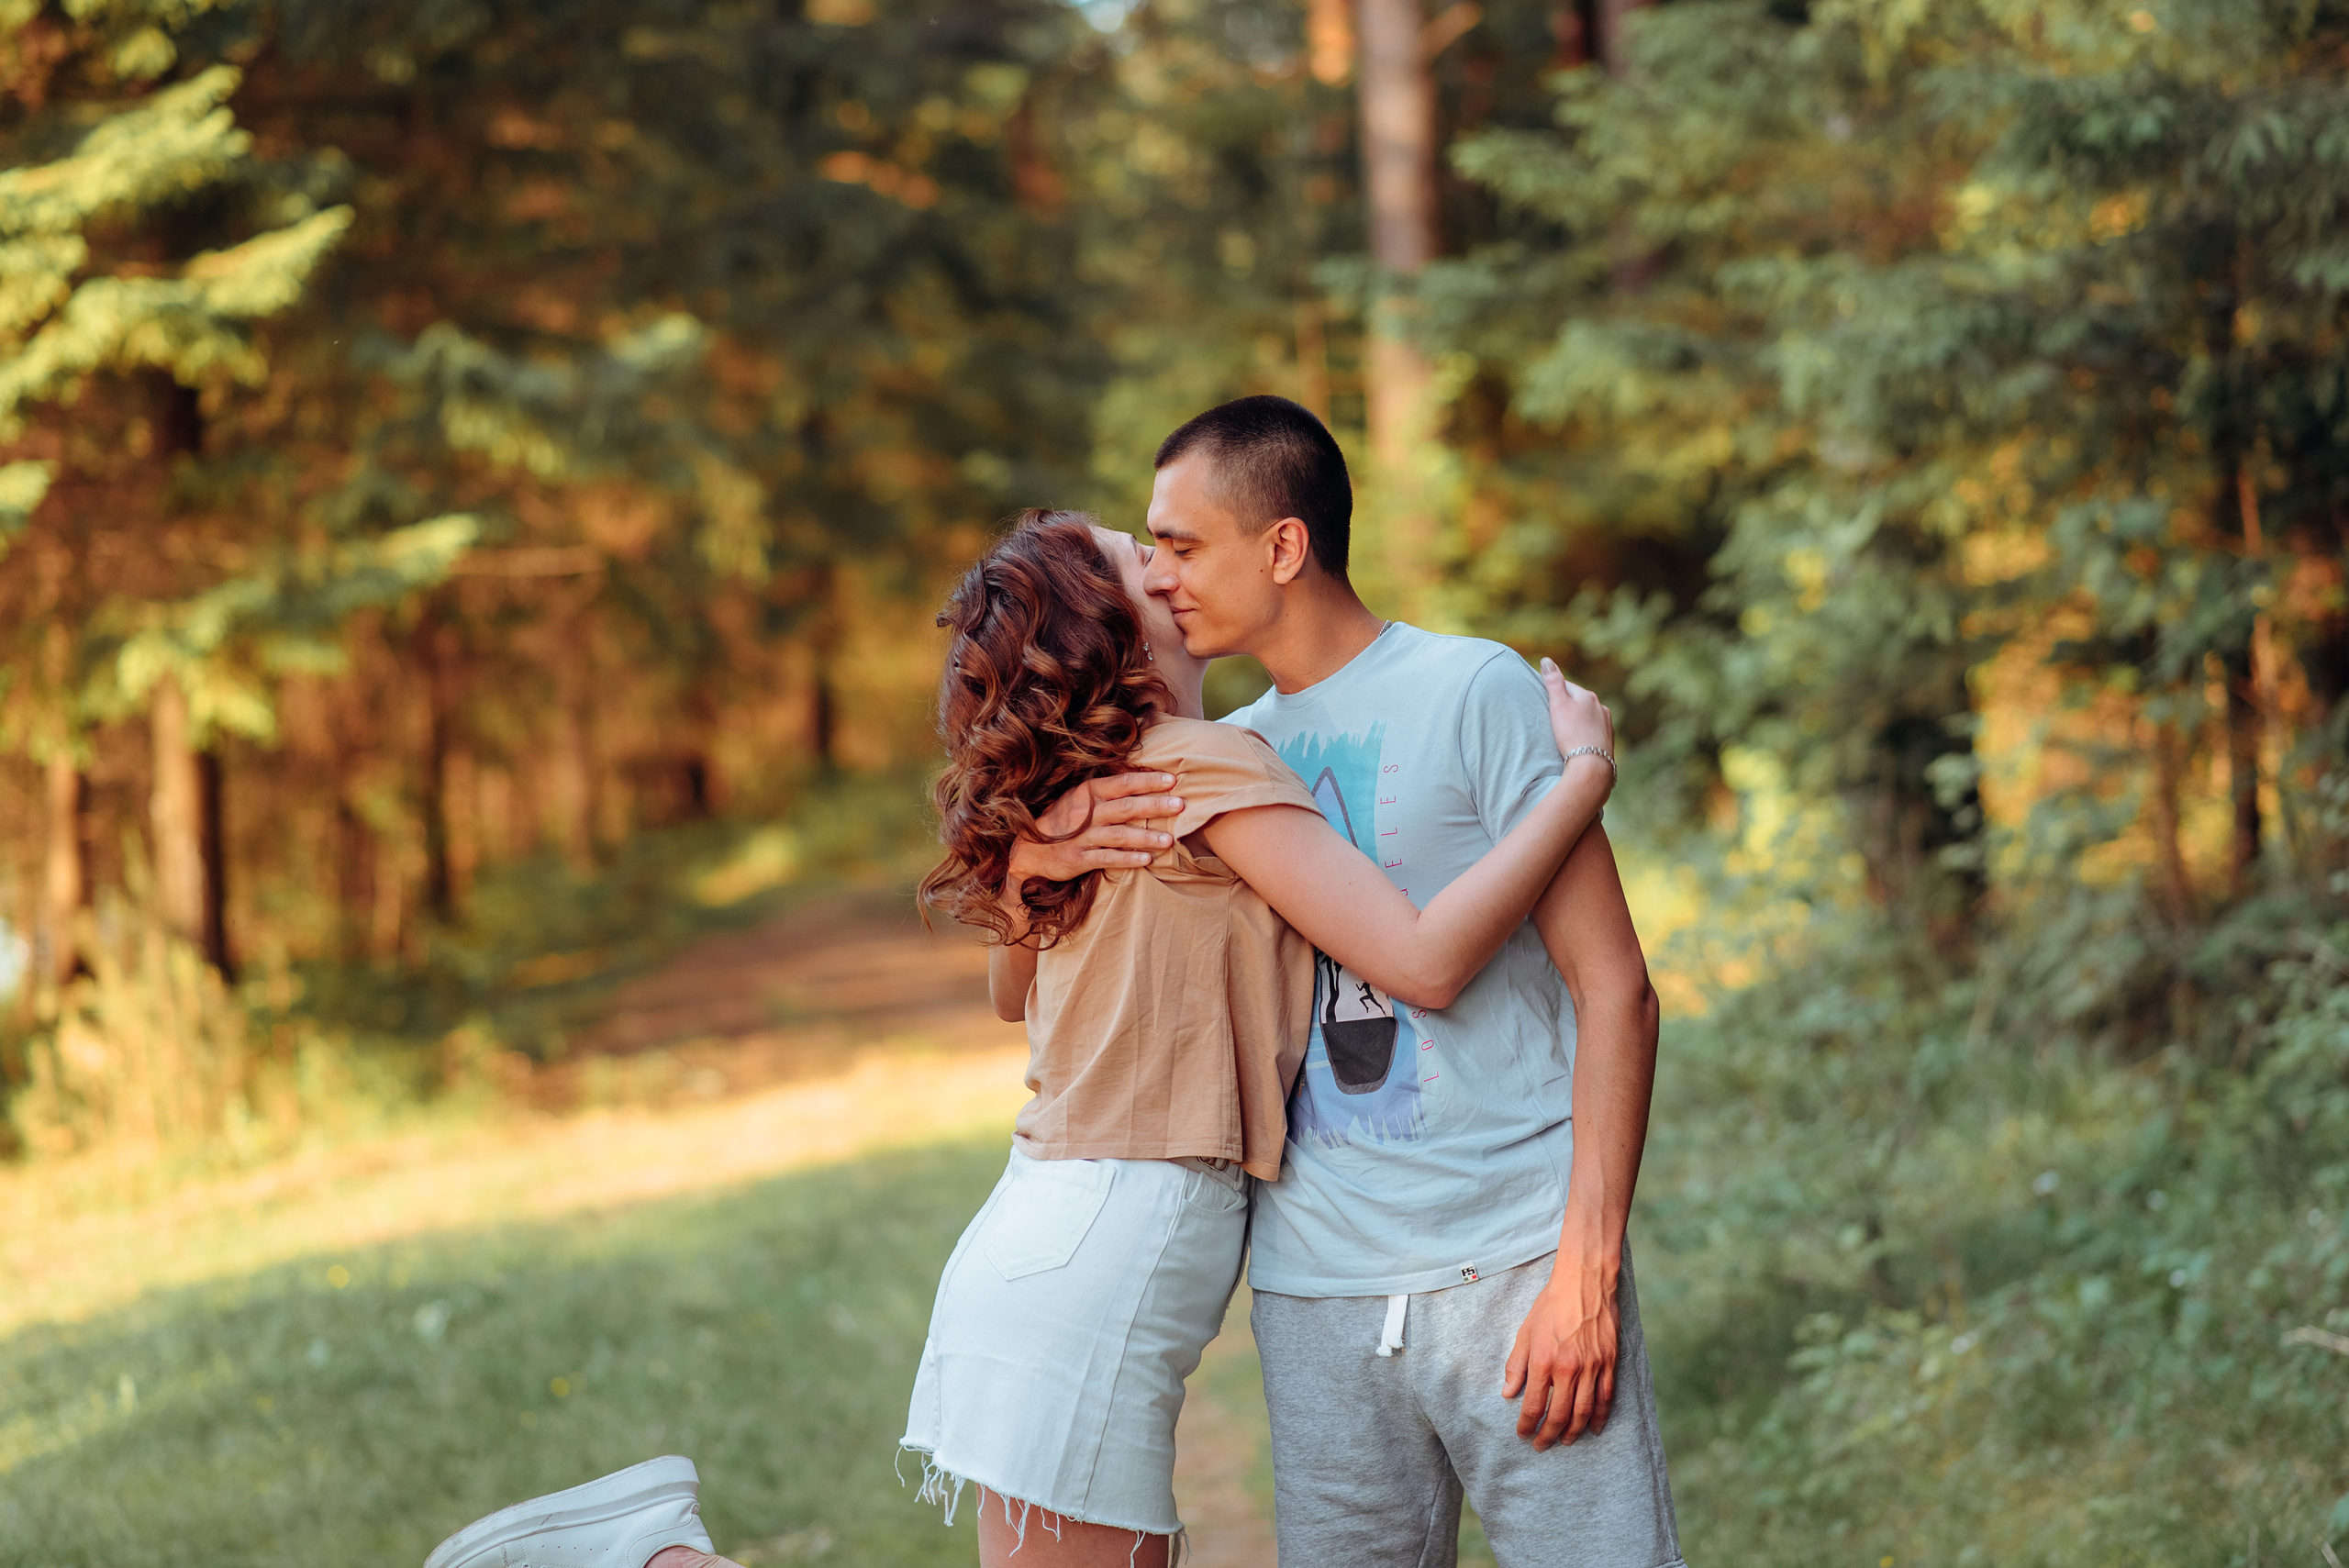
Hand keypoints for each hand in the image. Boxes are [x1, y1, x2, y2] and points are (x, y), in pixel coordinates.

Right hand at [1006, 771, 1185, 882]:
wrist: (1029, 849)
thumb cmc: (1062, 822)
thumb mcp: (1079, 800)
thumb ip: (1106, 793)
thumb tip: (1142, 782)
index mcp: (1088, 793)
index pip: (1123, 783)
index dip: (1148, 781)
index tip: (1173, 781)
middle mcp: (1086, 812)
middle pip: (1126, 807)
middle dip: (1155, 805)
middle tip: (1181, 805)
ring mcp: (1082, 836)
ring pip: (1119, 835)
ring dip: (1146, 836)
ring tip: (1169, 840)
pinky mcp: (1079, 858)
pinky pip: (1106, 858)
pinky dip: (1127, 859)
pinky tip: (1146, 860)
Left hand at [1503, 1249, 1619, 1448]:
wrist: (1585, 1282)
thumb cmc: (1551, 1304)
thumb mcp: (1525, 1332)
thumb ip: (1516, 1365)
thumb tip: (1507, 1393)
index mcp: (1544, 1362)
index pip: (1534, 1405)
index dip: (1527, 1425)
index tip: (1522, 1434)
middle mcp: (1568, 1369)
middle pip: (1560, 1415)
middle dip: (1548, 1435)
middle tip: (1541, 1446)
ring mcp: (1592, 1368)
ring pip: (1584, 1412)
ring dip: (1574, 1432)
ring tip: (1565, 1442)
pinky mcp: (1610, 1363)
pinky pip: (1605, 1398)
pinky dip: (1599, 1417)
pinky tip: (1593, 1428)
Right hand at [1538, 658, 1614, 778]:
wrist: (1591, 765)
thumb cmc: (1571, 734)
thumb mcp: (1558, 705)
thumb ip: (1553, 682)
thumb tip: (1546, 660)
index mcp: (1588, 696)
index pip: (1567, 687)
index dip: (1554, 693)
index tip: (1545, 701)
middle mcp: (1601, 708)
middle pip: (1579, 702)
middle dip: (1568, 707)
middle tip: (1553, 719)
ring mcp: (1607, 724)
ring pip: (1588, 717)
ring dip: (1578, 721)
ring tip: (1566, 732)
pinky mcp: (1608, 741)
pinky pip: (1593, 732)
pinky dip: (1585, 734)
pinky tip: (1578, 742)